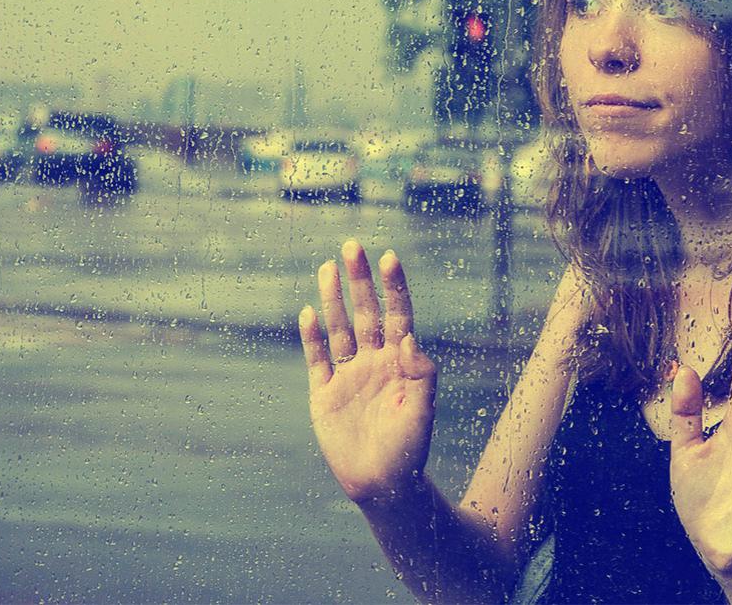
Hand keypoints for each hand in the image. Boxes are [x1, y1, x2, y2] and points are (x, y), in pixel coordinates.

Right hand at [298, 240, 436, 506]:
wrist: (382, 485)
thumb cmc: (409, 450)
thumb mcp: (422, 411)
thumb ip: (419, 373)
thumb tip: (409, 336)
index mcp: (400, 362)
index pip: (397, 315)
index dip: (394, 287)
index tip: (390, 257)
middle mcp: (374, 361)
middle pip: (366, 312)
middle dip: (360, 280)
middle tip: (352, 245)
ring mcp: (348, 375)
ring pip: (339, 328)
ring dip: (334, 298)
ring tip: (328, 267)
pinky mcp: (324, 394)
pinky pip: (317, 358)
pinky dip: (312, 336)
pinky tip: (309, 311)